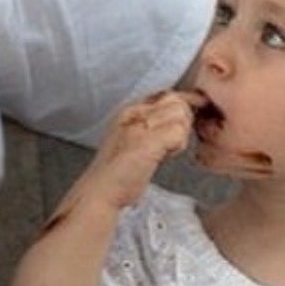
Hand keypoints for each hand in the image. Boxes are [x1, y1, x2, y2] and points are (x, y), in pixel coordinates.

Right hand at [80, 89, 202, 212]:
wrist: (101, 191)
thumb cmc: (118, 172)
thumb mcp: (133, 138)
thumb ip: (153, 125)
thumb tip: (182, 114)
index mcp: (129, 110)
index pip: (166, 93)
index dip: (180, 107)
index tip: (180, 126)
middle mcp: (133, 113)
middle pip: (176, 100)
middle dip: (183, 120)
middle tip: (170, 142)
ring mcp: (139, 126)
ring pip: (181, 113)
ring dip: (181, 134)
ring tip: (165, 150)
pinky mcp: (147, 141)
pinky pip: (179, 132)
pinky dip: (178, 146)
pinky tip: (164, 157)